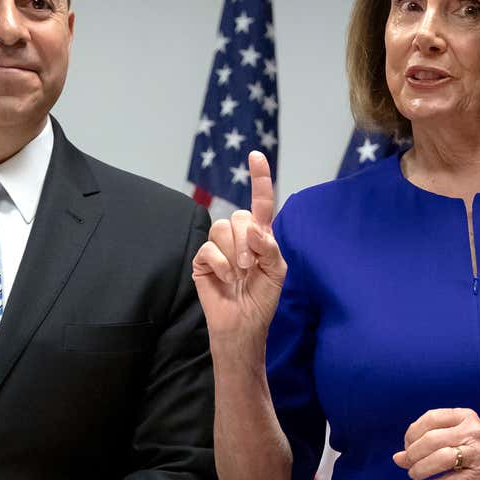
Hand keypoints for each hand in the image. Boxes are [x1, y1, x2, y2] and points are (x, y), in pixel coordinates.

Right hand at [192, 151, 285, 348]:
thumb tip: (253, 230)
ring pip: (223, 228)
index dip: (259, 178)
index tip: (256, 155)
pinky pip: (208, 248)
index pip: (260, 202)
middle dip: (247, 243)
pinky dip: (220, 265)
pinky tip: (225, 279)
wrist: (244, 324)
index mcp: (259, 236)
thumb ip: (270, 247)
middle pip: (239, 216)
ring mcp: (218, 247)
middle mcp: (238, 237)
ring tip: (238, 275)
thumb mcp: (277, 271)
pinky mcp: (202, 260)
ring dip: (234, 255)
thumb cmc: (262, 299)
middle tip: (251, 267)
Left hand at [393, 408, 479, 479]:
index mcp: (465, 417)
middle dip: (412, 455)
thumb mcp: (459, 439)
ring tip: (416, 476)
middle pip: (431, 439)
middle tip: (408, 466)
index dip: (412, 434)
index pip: (430, 418)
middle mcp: (472, 432)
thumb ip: (429, 444)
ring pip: (440, 458)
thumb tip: (397, 457)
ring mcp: (478, 454)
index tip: (408, 449)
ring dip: (420, 469)